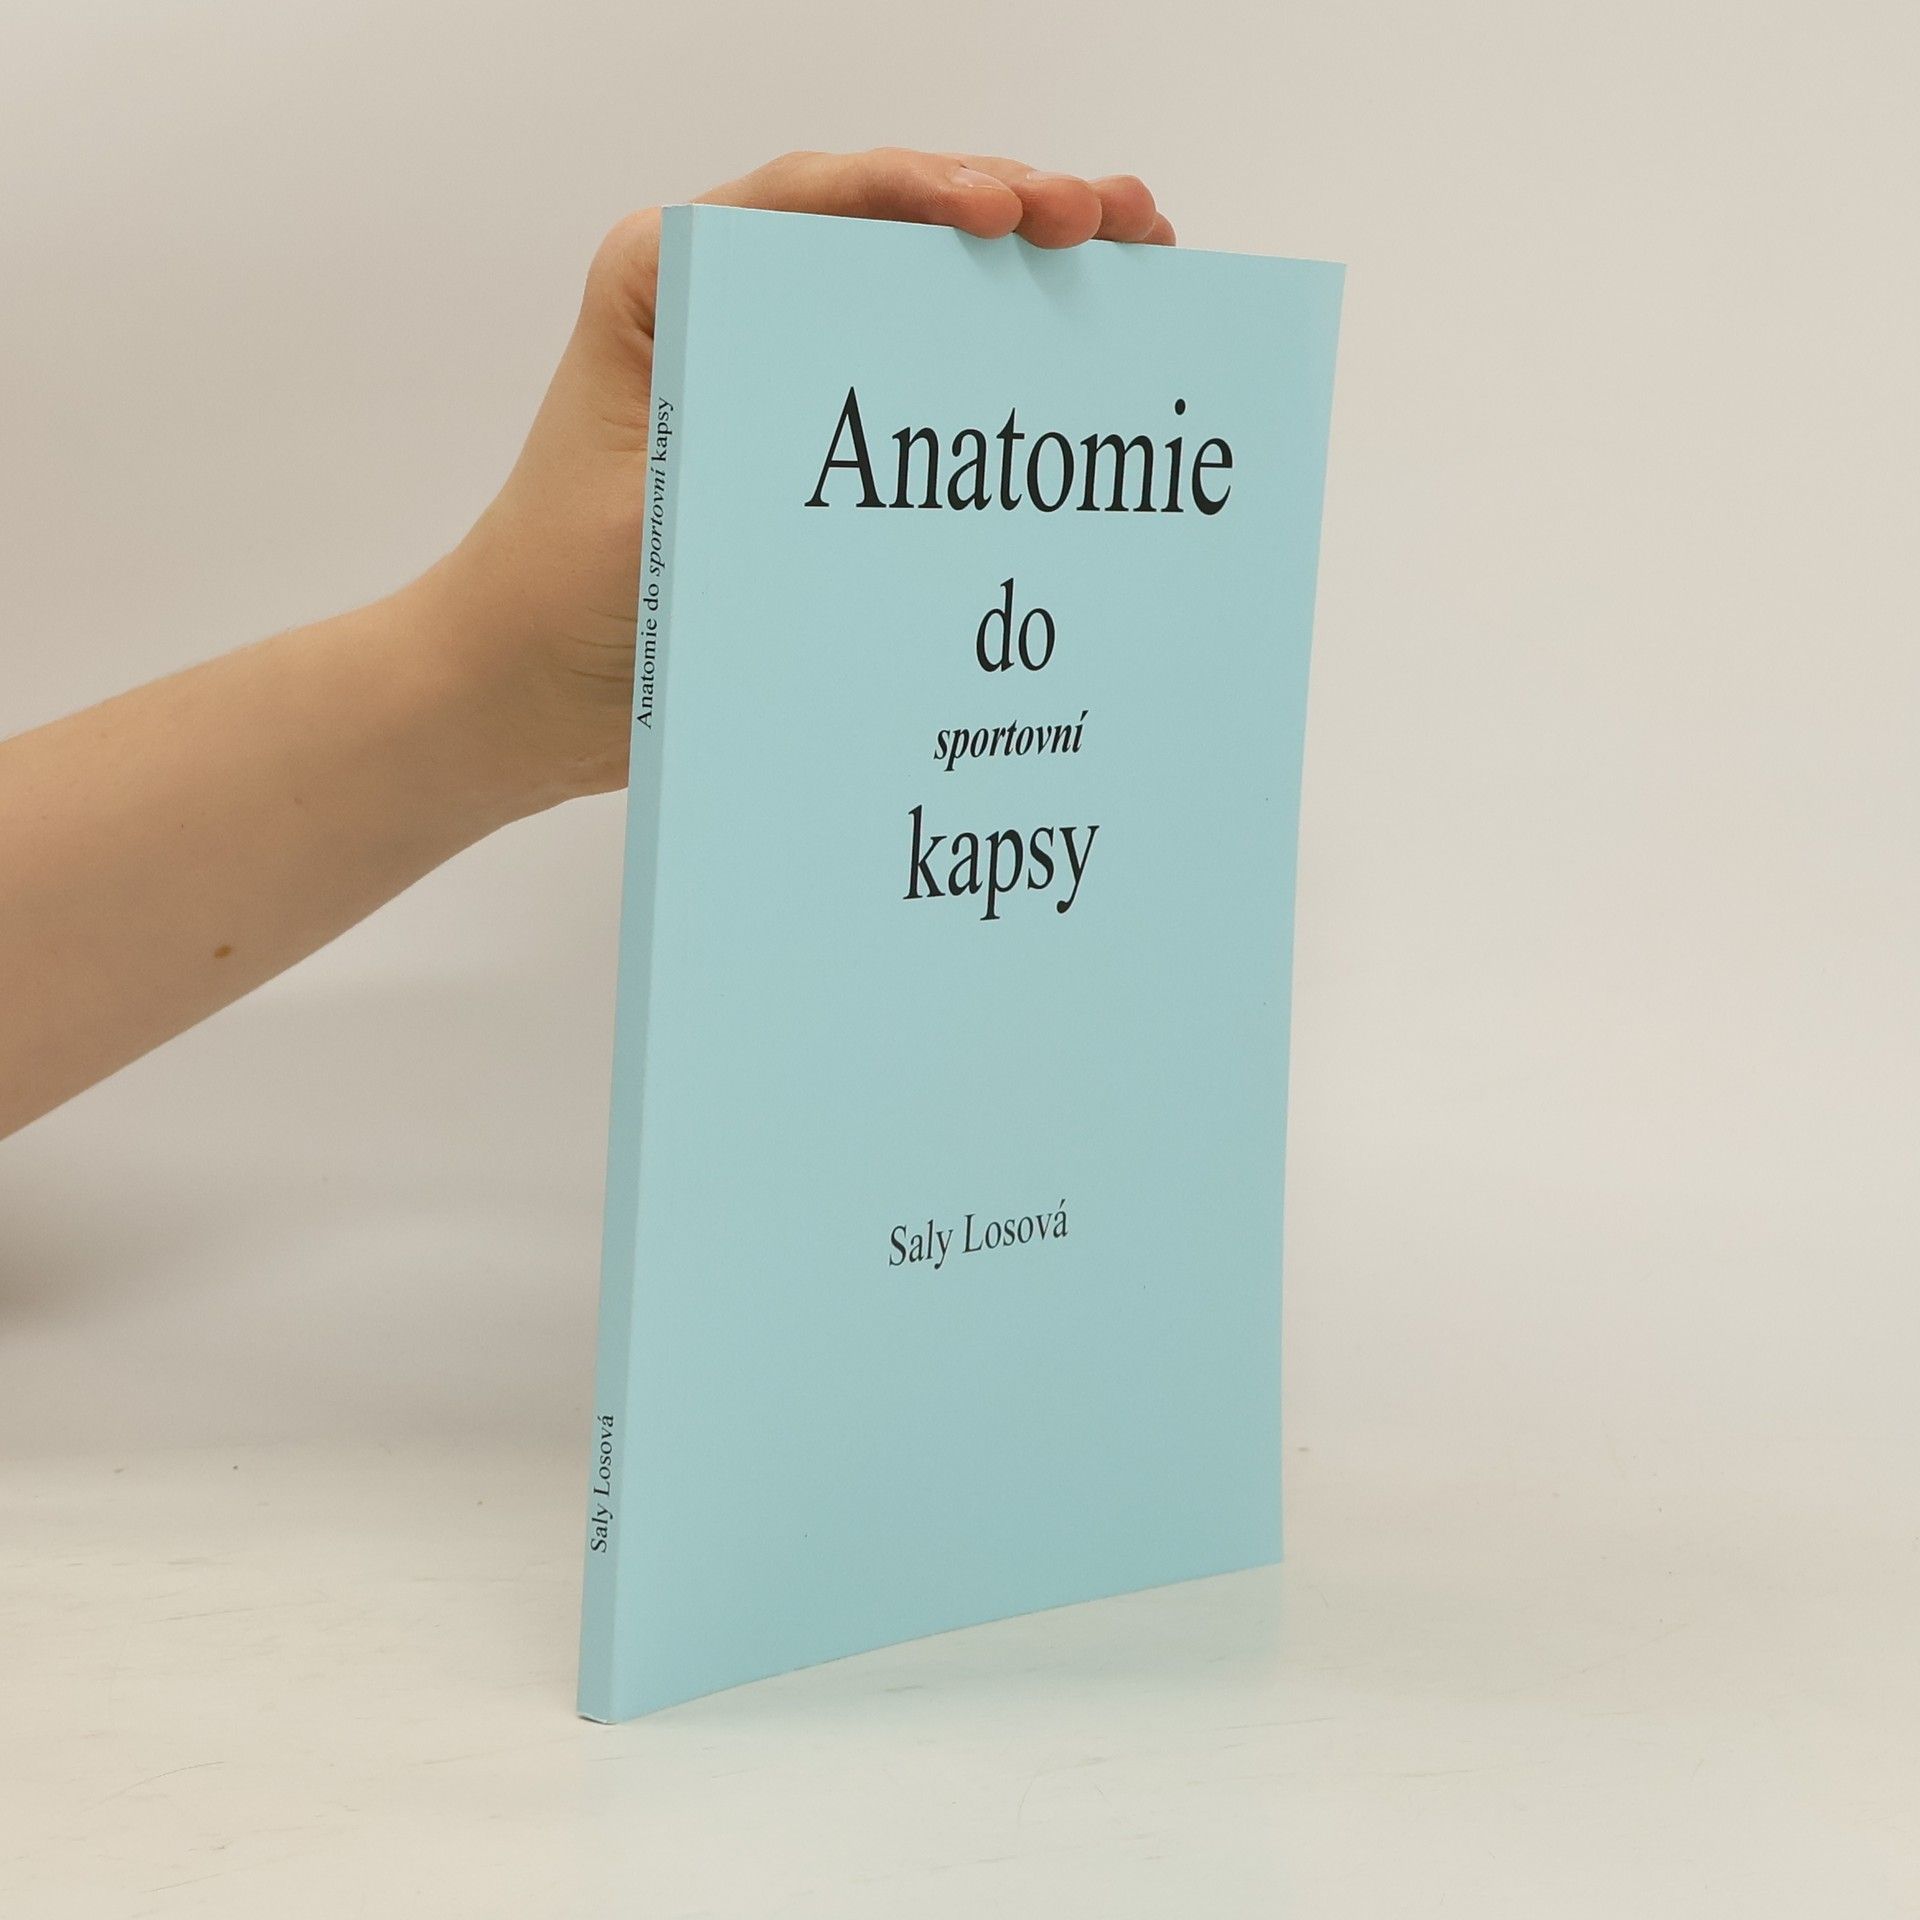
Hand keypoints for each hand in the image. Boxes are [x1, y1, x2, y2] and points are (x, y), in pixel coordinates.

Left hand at [425, 148, 1175, 810]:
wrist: (529, 689)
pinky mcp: (817, 445)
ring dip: (1024, 275)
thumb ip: (743, 444)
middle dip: (1013, 209)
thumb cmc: (557, 590)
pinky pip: (917, 385)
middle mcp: (733, 307)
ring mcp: (783, 373)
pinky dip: (993, 369)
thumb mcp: (647, 505)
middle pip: (890, 227)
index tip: (1007, 214)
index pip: (820, 198)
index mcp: (672, 282)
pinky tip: (1070, 363)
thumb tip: (896, 435)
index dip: (928, 189)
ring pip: (919, 296)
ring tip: (1130, 256)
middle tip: (1114, 222)